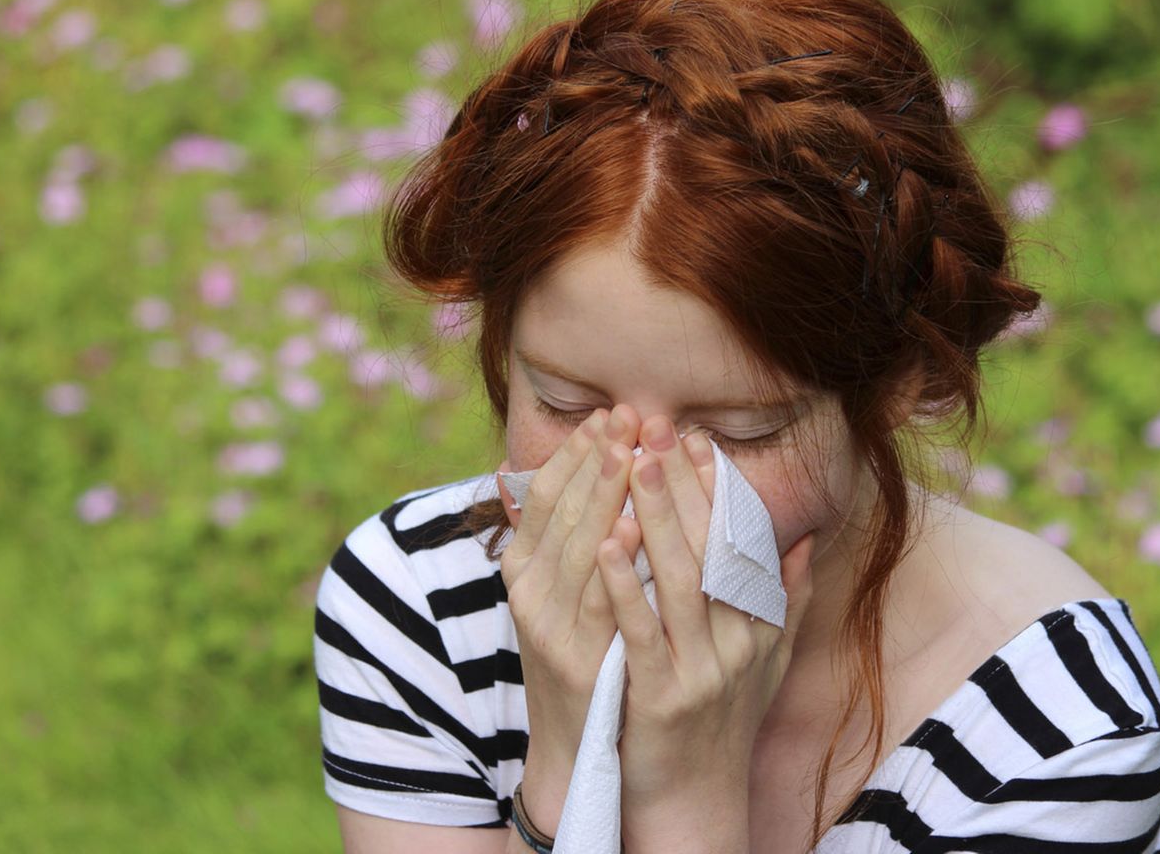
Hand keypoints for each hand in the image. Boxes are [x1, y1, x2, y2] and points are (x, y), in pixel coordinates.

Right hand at [493, 404, 645, 826]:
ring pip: (575, 546)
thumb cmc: (582, 659)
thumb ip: (574, 537)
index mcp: (525, 568)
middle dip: (594, 458)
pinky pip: (598, 603)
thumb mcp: (567, 593)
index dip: (574, 452)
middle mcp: (530, 591)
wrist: (576, 748)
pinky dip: (613, 563)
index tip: (608, 413)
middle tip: (627, 412)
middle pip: (559, 510)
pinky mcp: (574, 659)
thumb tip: (590, 476)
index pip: (545, 494)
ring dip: (601, 494)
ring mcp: (549, 626)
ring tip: (629, 449)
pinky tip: (634, 528)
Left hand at [595, 415, 816, 806]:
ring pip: (679, 579)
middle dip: (683, 483)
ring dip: (654, 516)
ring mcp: (701, 669)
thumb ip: (786, 598)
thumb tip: (803, 536)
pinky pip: (641, 630)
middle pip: (712, 547)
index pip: (741, 541)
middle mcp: (739, 643)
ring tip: (633, 463)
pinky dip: (623, 583)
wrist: (696, 800)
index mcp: (760, 626)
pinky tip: (603, 540)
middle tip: (657, 427)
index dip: (719, 487)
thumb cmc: (725, 720)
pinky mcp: (660, 696)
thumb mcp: (767, 660)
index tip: (697, 438)